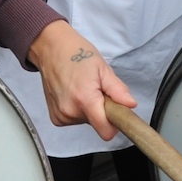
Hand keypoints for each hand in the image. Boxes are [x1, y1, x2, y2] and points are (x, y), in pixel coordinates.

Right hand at [27, 20, 135, 137]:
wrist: (51, 49)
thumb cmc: (77, 54)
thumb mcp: (102, 68)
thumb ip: (117, 90)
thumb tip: (130, 105)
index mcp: (85, 100)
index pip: (106, 131)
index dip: (115, 124)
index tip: (118, 113)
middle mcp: (70, 112)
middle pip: (97, 124)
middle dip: (102, 111)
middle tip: (98, 90)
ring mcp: (60, 116)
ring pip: (86, 122)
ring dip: (89, 109)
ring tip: (83, 89)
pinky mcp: (55, 117)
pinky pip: (75, 120)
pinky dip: (78, 110)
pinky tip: (74, 94)